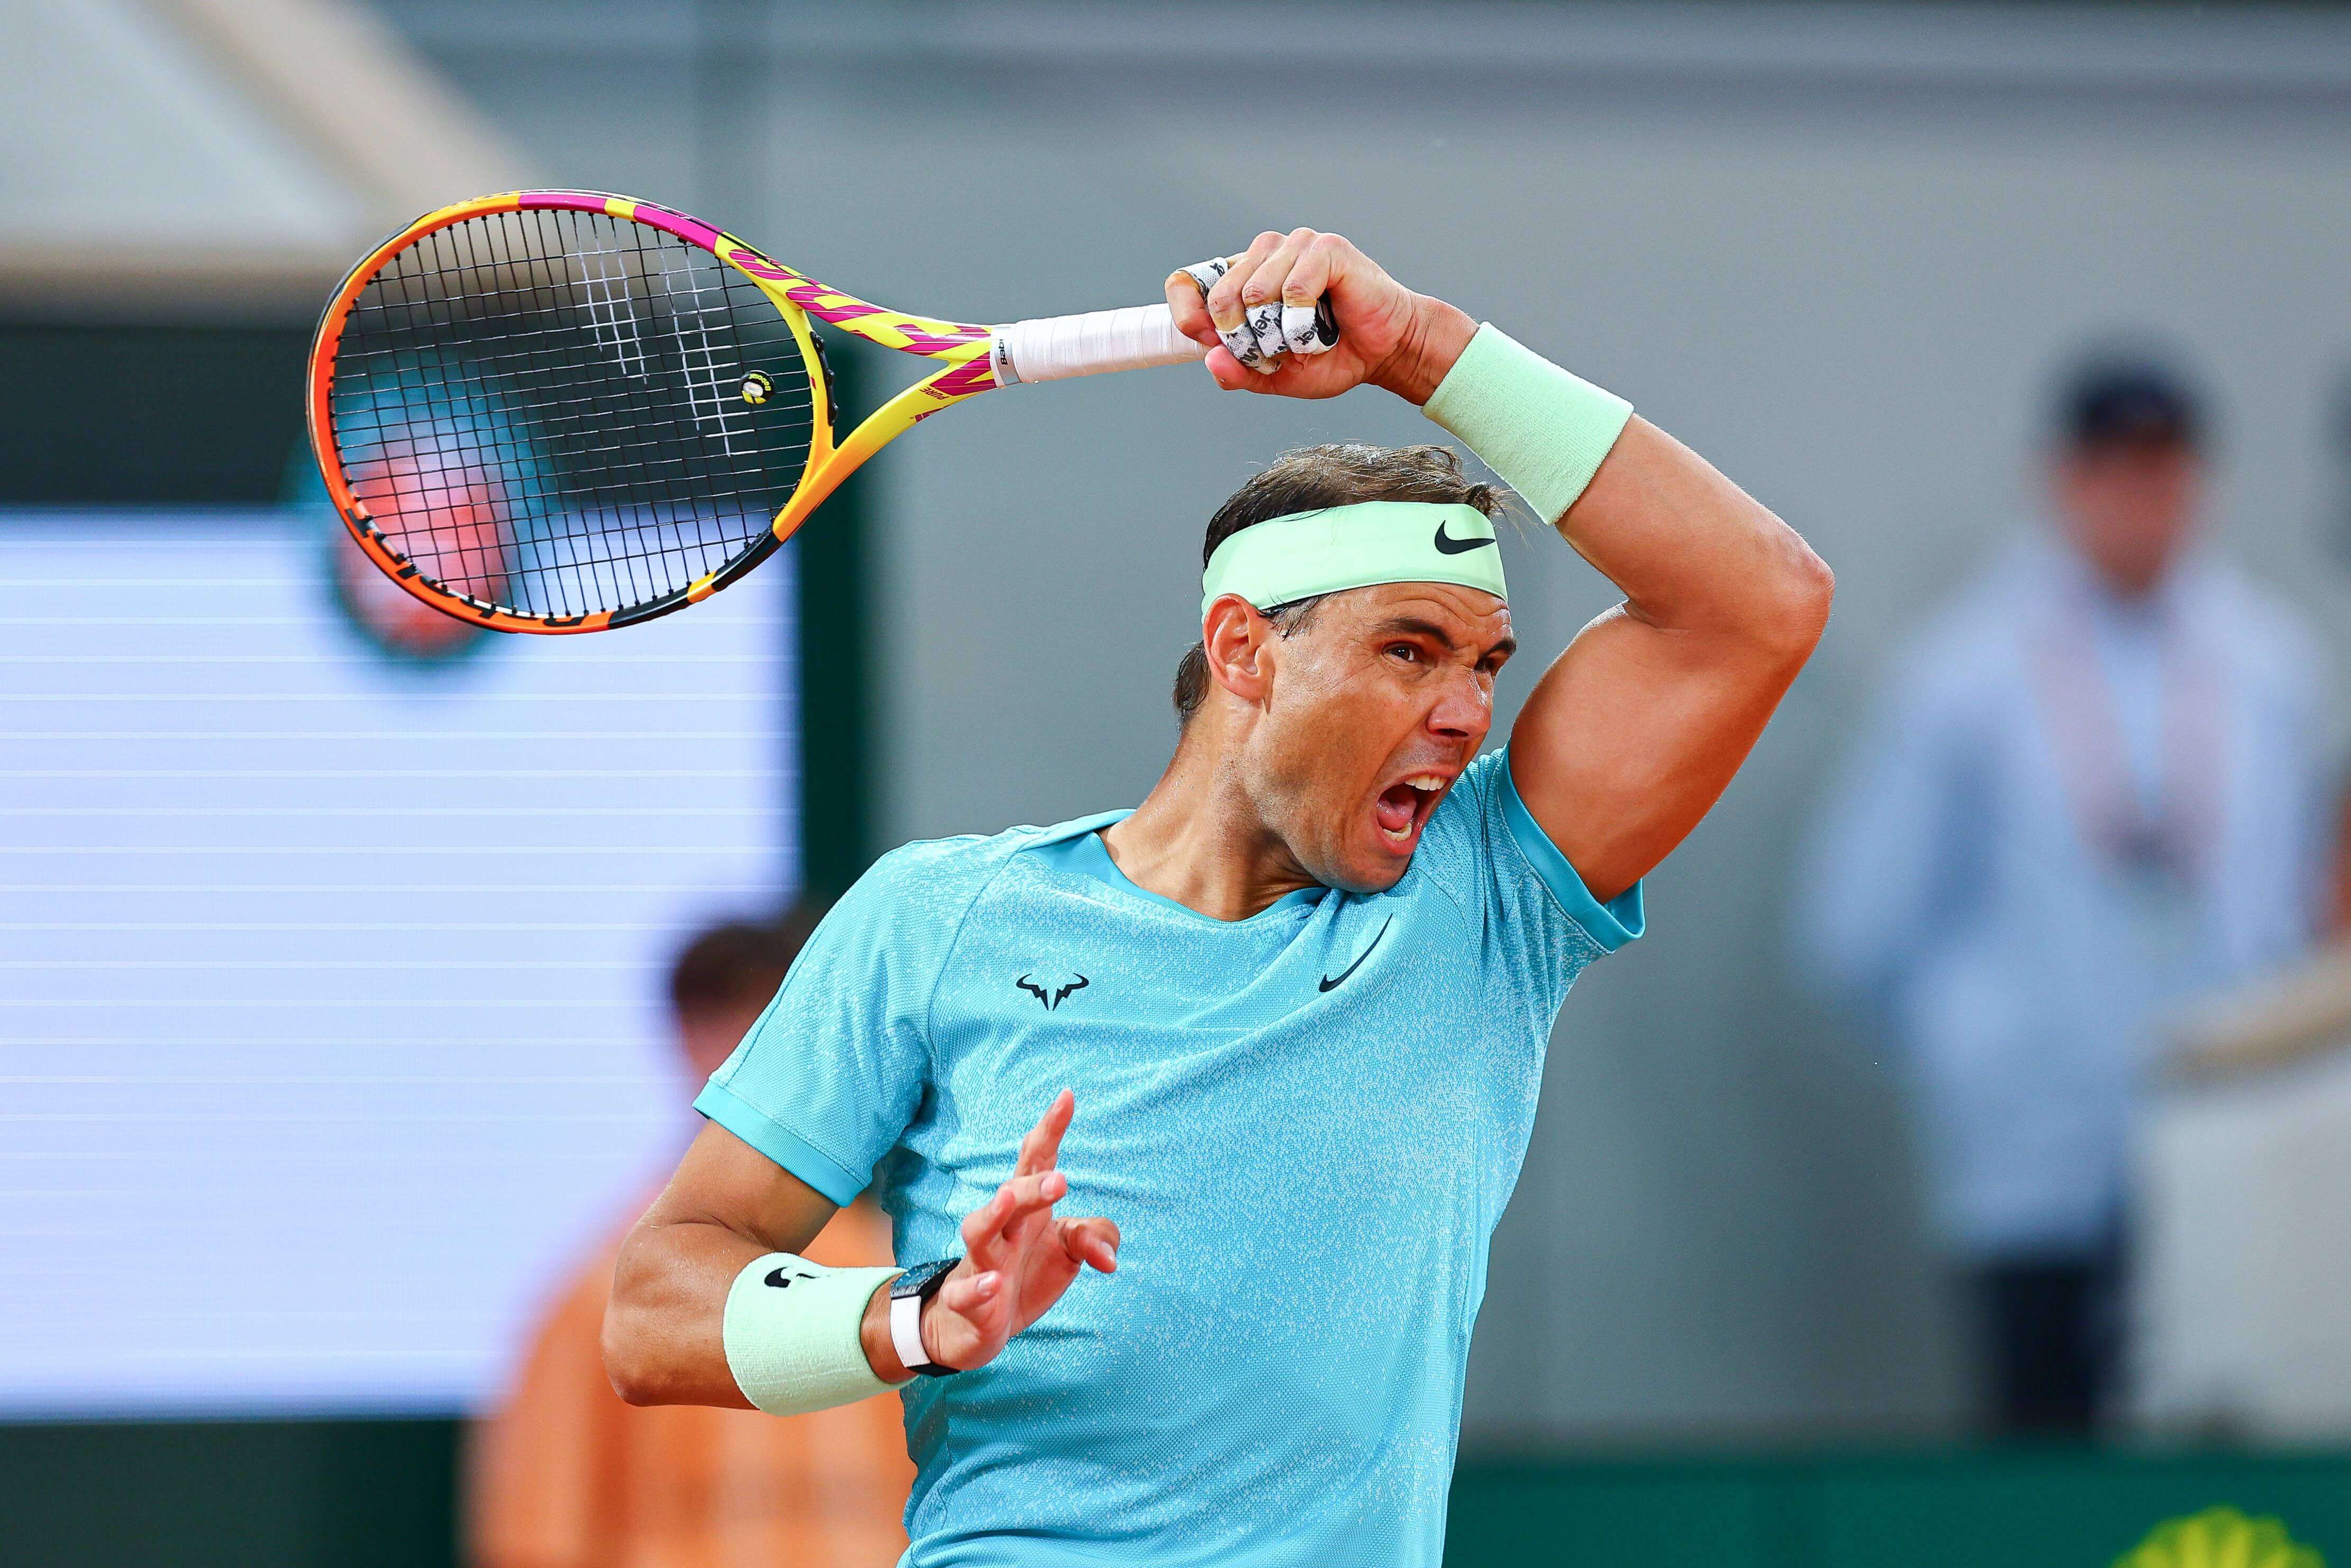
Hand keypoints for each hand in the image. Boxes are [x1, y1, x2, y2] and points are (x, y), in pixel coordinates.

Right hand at [863, 1090, 1118, 1379]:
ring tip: (1009, 1197)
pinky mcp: (970, 1301)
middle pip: (1012, 1195)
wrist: (976, 1326)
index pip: (1036, 1161)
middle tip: (1060, 1179)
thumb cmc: (1025, 1273)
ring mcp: (982, 1262)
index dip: (1050, 1129)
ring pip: (980, 1231)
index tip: (1067, 1097)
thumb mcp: (1068, 1251)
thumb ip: (1095, 1239)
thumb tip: (1107, 1258)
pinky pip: (969, 1292)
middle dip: (1032, 1185)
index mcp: (1028, 1208)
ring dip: (993, 1214)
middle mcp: (1003, 1228)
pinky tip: (993, 1283)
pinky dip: (978, 1288)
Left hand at [1163, 228, 1474, 404]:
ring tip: (1305, 336)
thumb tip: (1210, 362)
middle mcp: (1263, 256)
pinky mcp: (1325, 248)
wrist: (1386, 352)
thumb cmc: (1334, 357)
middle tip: (1275, 351)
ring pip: (1256, 290)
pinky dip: (1305, 318)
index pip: (1189, 281)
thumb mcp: (1277, 377)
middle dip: (1243, 337)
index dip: (1188, 313)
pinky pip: (1294, 287)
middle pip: (1220, 294)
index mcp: (1242, 279)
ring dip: (1279, 330)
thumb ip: (1240, 373)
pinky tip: (1324, 322)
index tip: (1205, 340)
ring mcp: (1294, 246)